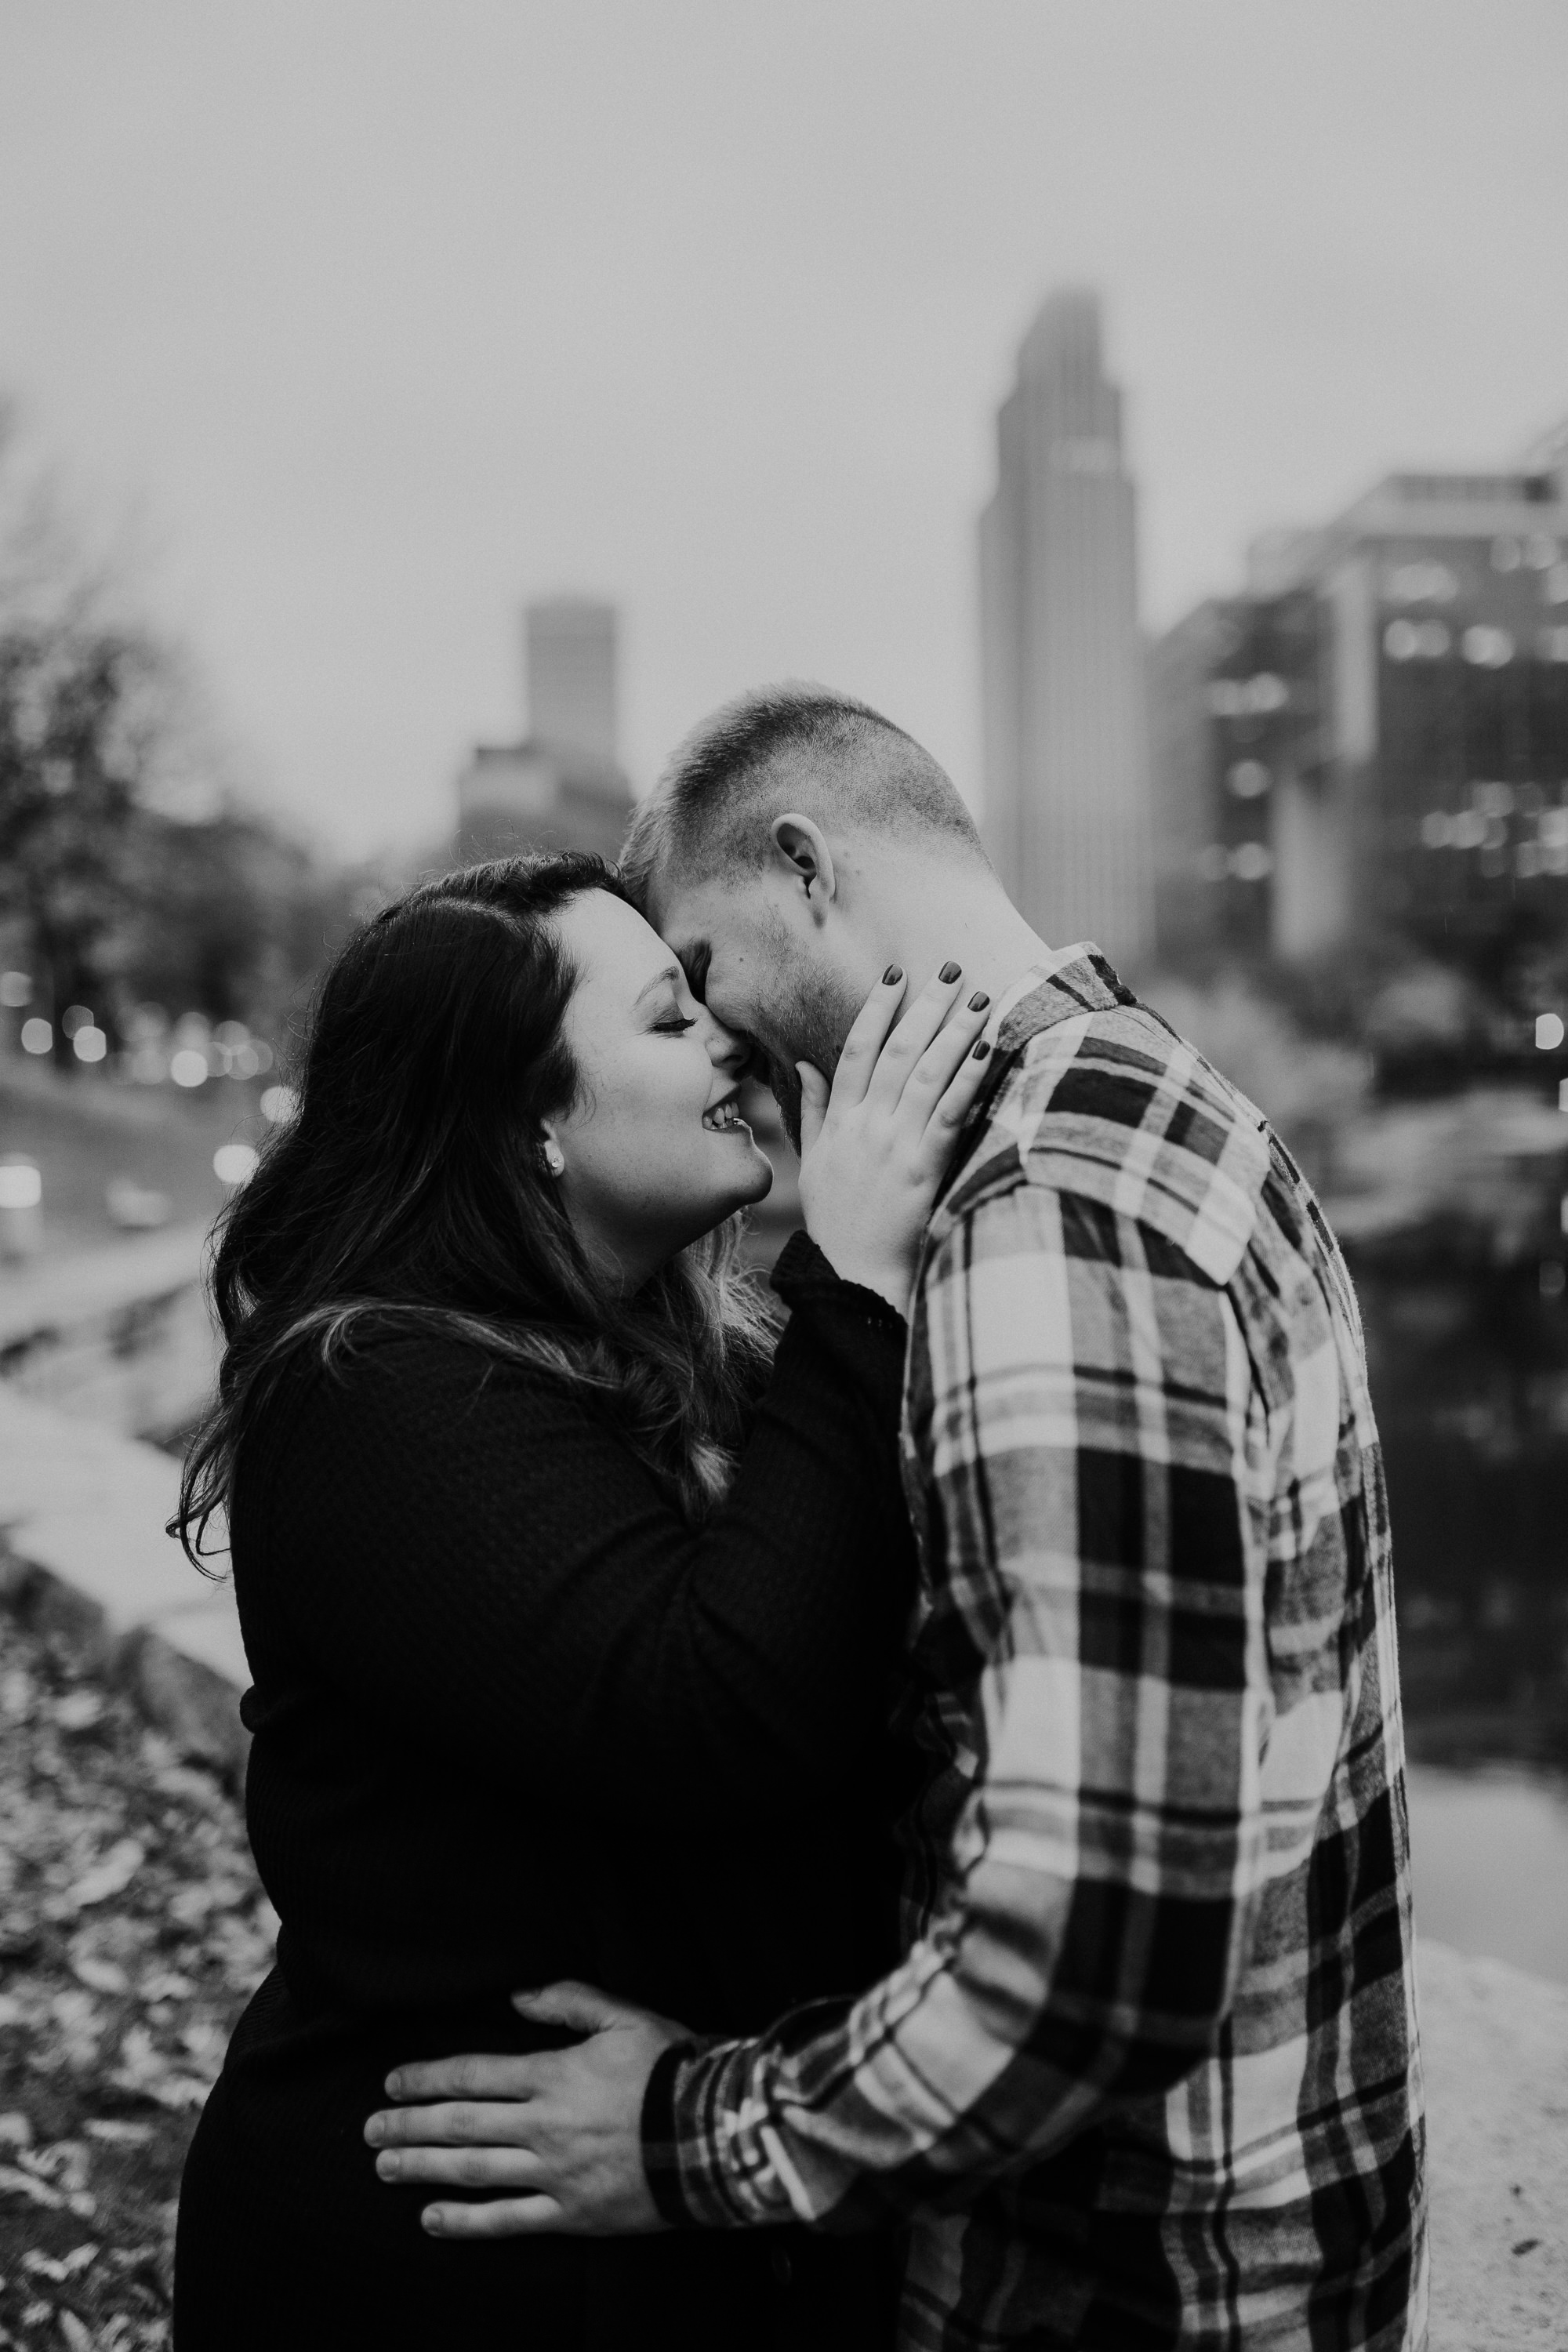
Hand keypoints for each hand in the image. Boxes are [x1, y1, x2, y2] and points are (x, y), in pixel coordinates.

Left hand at [364, 1980, 685, 2237]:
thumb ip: (569, 2001)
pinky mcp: (570, 2212)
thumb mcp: (624, 2016)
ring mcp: (554, 2172)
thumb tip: (517, 1995)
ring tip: (384, 2166)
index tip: (392, 2083)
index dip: (427, 2079)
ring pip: (473, 2171)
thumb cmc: (671, 2069)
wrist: (714, 2133)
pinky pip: (507, 2221)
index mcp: (552, 2075)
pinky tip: (431, 2218)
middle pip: (460, 2125)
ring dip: (421, 2168)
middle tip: (370, 2130)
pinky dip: (465, 2221)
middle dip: (409, 2126)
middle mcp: (543, 2125)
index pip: (473, 2075)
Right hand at [797, 961, 992, 1314]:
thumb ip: (813, 1108)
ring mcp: (894, 1144)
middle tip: (949, 969)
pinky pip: (948, 1111)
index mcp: (839, 1122)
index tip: (894, 974)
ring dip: (954, 1030)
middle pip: (898, 1051)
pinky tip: (985, 1049)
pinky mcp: (922, 1167)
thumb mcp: (814, 1162)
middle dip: (925, 1005)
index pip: (855, 1049)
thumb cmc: (836, 1223)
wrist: (852, 1275)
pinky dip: (967, 1077)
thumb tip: (803, 1063)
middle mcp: (866, 1125)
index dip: (876, 1009)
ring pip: (926, 1073)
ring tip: (978, 997)